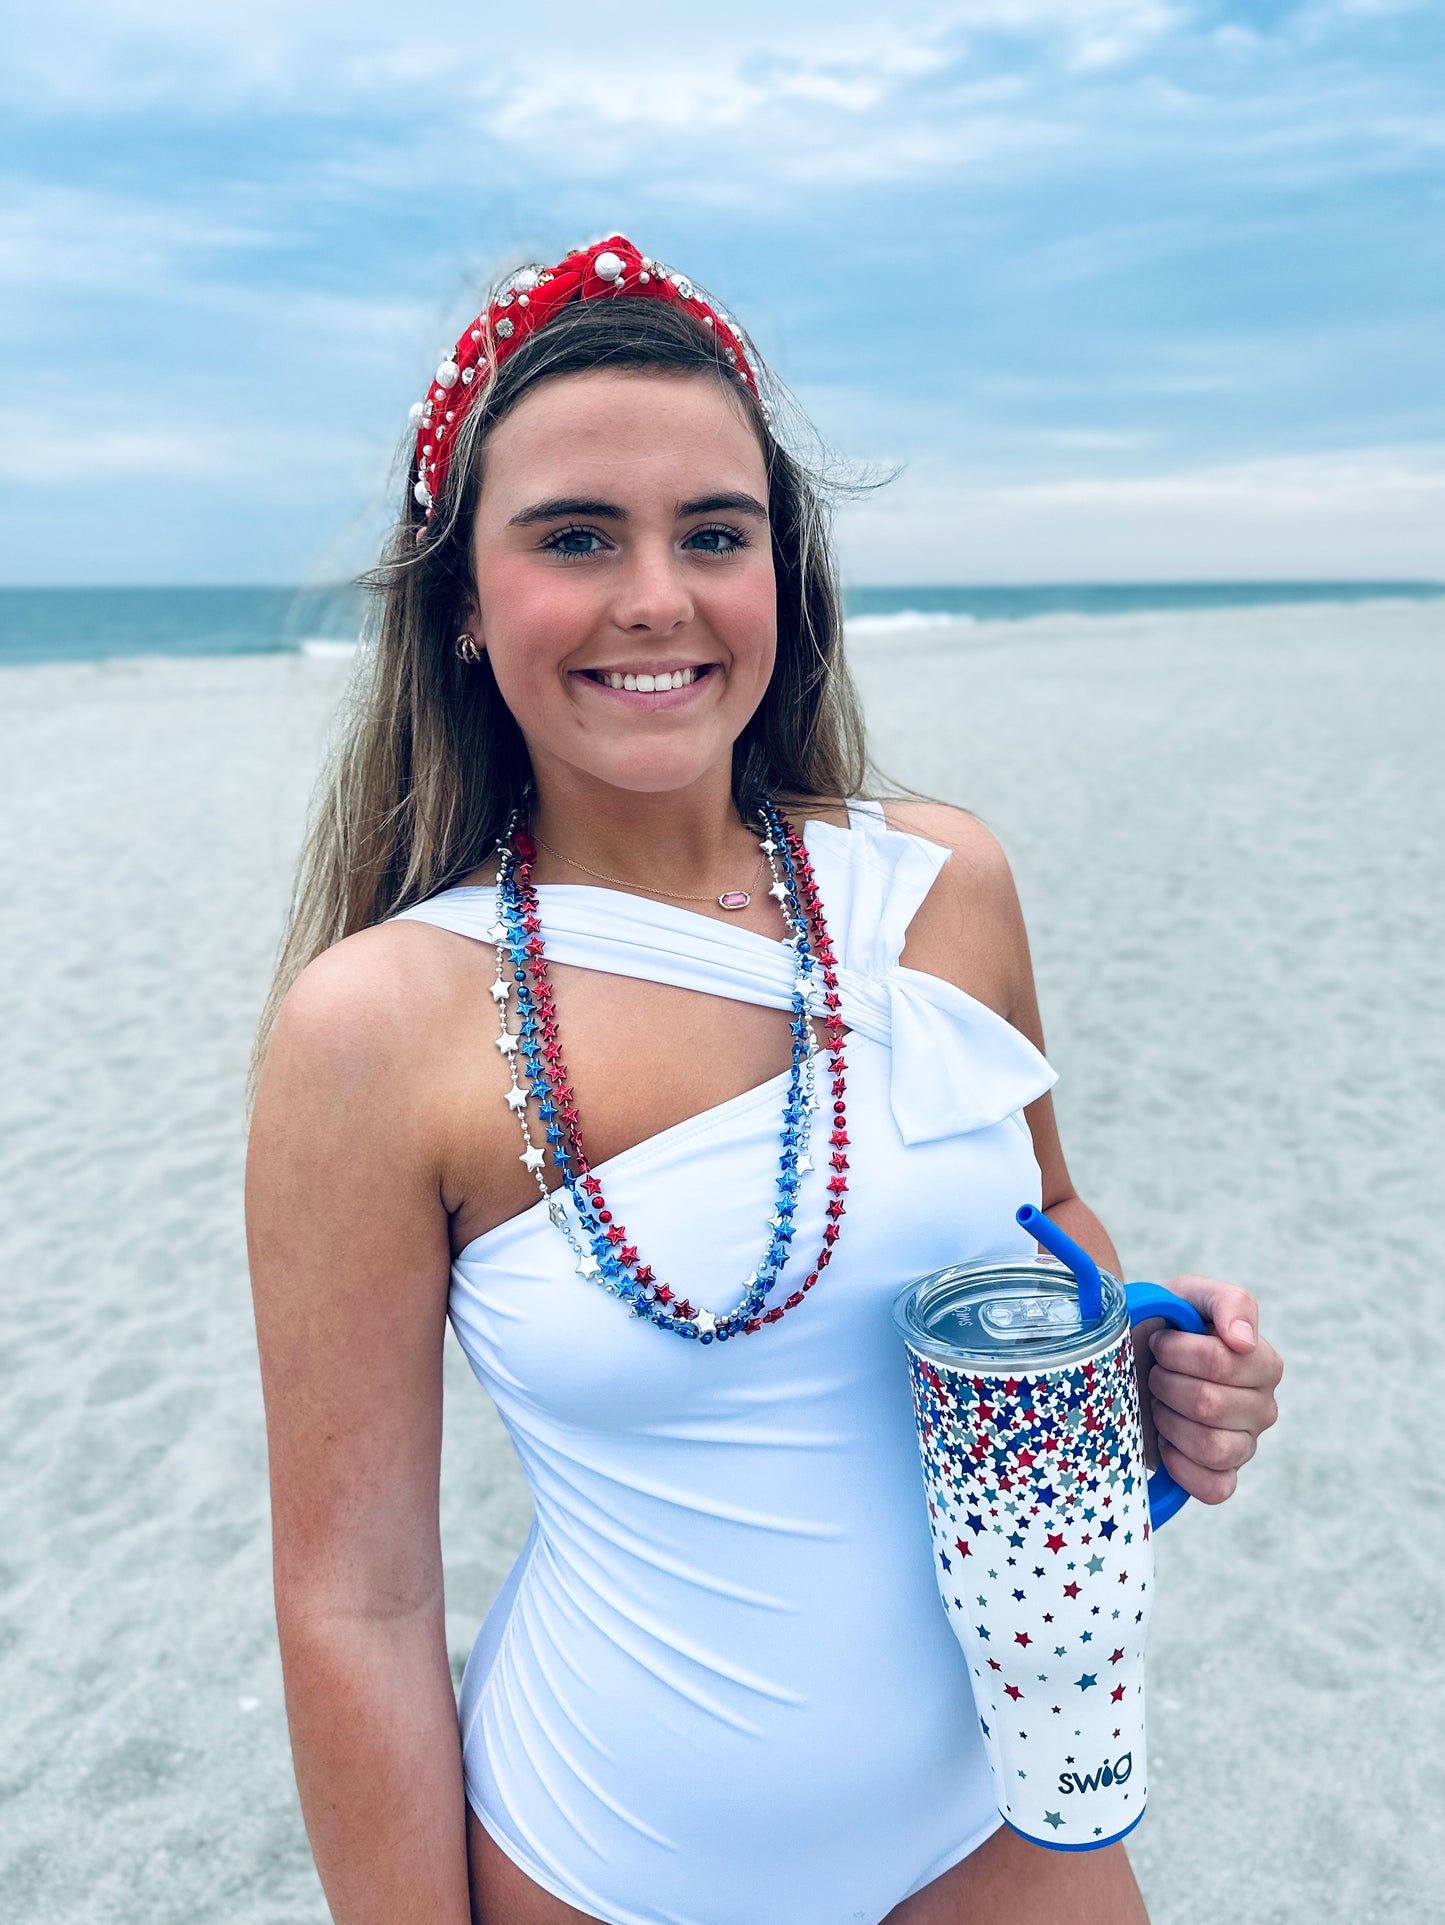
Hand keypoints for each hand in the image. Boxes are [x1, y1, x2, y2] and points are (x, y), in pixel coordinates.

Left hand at [1134, 1275, 1282, 1503]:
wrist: (1131, 1362)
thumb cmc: (1165, 1326)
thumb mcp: (1190, 1295)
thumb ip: (1227, 1302)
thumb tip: (1243, 1340)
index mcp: (1263, 1362)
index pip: (1220, 1362)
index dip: (1175, 1351)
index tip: (1161, 1342)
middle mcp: (1263, 1407)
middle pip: (1209, 1404)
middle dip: (1166, 1384)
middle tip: (1156, 1373)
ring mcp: (1246, 1446)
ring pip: (1212, 1447)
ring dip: (1170, 1422)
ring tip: (1160, 1404)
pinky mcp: (1224, 1479)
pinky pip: (1214, 1488)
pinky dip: (1181, 1466)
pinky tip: (1166, 1441)